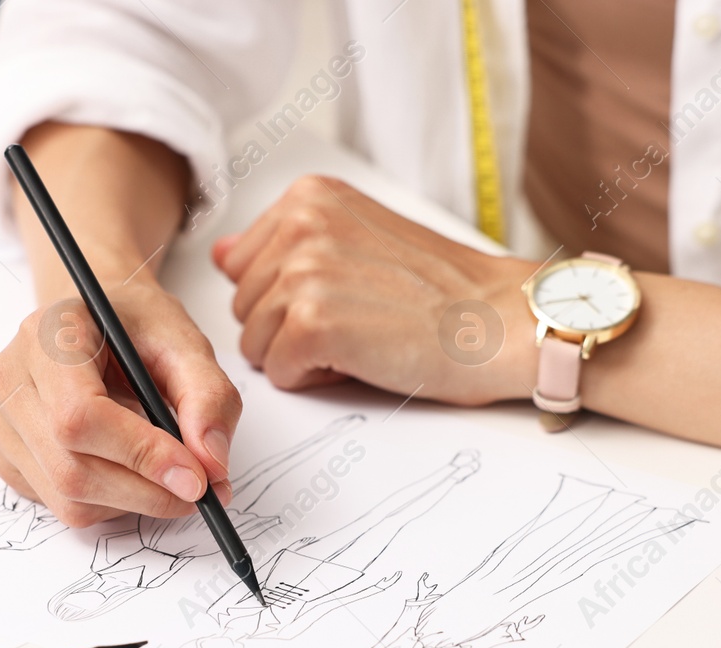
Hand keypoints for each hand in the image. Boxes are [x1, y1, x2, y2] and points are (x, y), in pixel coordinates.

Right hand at [0, 282, 241, 526]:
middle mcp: (10, 380)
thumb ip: (209, 398)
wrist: (100, 321)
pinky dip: (109, 504)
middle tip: (200, 490)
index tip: (196, 477)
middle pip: (72, 468)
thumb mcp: (185, 343)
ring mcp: (2, 423)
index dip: (141, 454)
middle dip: (147, 491)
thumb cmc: (137, 327)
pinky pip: (60, 506)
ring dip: (132, 501)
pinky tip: (129, 470)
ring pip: (67, 497)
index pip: (80, 415)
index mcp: (47, 336)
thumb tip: (211, 466)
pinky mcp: (8, 458)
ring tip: (167, 473)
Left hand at [213, 175, 539, 405]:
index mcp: (310, 196)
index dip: (288, 297)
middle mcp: (300, 223)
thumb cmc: (445, 292)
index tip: (345, 295)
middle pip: (244, 307)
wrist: (501, 320)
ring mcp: (303, 271)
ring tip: (364, 337)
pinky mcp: (311, 322)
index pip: (242, 266)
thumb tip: (219, 255)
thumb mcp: (358, 240)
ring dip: (304, 356)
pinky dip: (317, 379)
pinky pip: (278, 373)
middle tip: (361, 320)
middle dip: (290, 328)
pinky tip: (364, 357)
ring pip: (255, 343)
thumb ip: (286, 245)